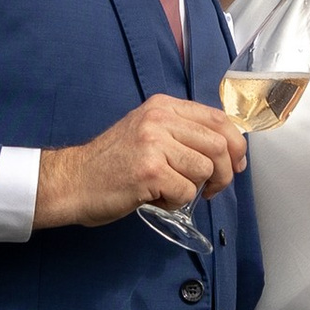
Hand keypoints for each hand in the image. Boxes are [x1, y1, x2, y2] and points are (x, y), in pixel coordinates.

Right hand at [35, 99, 243, 230]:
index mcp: (163, 106)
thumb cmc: (111, 164)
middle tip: (213, 190)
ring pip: (204, 170)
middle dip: (225, 173)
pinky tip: (153, 197)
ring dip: (192, 189)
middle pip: (219, 145)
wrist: (72, 181)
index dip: (236, 144)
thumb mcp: (147, 133)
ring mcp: (154, 143)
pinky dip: (175, 203)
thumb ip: (182, 134)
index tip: (237, 164)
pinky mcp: (150, 171)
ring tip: (167, 190)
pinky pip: (186, 192)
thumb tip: (229, 151)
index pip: (217, 118)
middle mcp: (160, 119)